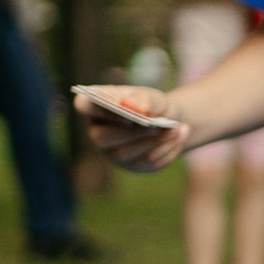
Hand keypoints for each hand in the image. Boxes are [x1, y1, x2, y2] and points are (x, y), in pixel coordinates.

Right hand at [73, 86, 192, 172]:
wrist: (168, 121)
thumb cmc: (152, 105)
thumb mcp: (152, 97)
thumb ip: (144, 99)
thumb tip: (137, 108)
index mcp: (95, 107)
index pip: (83, 105)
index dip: (101, 109)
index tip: (127, 111)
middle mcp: (97, 133)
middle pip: (102, 138)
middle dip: (131, 132)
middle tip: (156, 126)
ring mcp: (112, 153)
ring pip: (127, 153)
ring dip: (154, 141)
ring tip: (178, 128)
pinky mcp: (133, 166)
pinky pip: (147, 163)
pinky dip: (167, 149)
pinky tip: (180, 137)